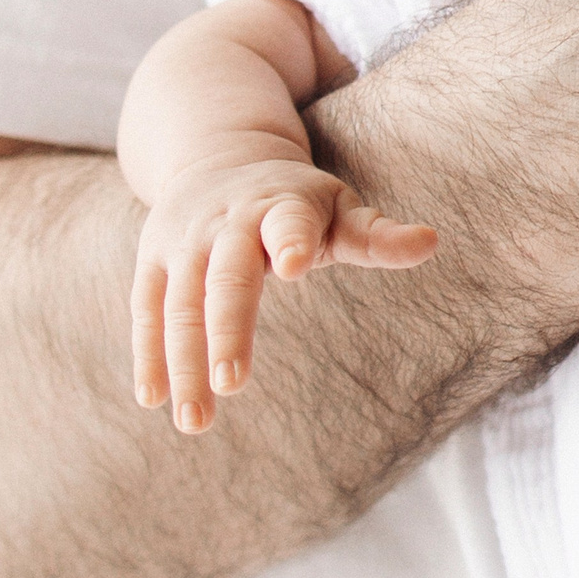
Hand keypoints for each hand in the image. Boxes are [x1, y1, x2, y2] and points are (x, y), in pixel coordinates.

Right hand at [132, 154, 436, 431]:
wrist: (219, 156)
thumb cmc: (297, 202)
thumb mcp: (339, 210)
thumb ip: (379, 236)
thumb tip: (432, 242)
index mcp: (282, 206)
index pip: (288, 223)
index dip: (293, 241)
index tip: (297, 266)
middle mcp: (228, 222)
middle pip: (226, 276)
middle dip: (227, 328)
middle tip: (231, 384)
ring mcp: (185, 241)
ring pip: (179, 303)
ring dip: (183, 361)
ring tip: (195, 421)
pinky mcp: (154, 259)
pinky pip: (146, 308)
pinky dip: (148, 353)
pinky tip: (153, 399)